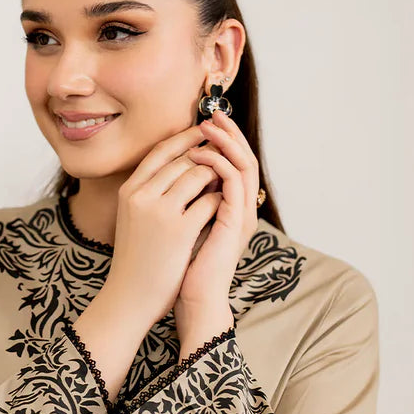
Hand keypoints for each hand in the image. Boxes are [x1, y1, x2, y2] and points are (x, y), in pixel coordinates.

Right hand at [104, 122, 224, 327]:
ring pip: (197, 174)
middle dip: (206, 154)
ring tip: (225, 181)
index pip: (160, 152)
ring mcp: (160, 211)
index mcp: (129, 190)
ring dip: (216, 175)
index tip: (203, 132)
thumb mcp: (133, 219)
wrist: (130, 297)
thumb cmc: (135, 261)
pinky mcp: (179, 230)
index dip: (184, 138)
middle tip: (224, 154)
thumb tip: (177, 169)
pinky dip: (220, 199)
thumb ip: (148, 194)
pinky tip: (224, 205)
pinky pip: (209, 201)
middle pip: (182, 159)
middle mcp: (141, 195)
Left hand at [174, 108, 260, 335]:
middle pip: (243, 157)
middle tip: (209, 114)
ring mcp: (241, 215)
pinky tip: (201, 155)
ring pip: (244, 164)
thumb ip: (184, 203)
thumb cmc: (181, 269)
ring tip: (207, 126)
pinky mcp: (235, 222)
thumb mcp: (180, 227)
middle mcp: (240, 209)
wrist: (192, 299)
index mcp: (228, 208)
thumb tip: (169, 179)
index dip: (220, 141)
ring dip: (226, 142)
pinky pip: (234, 181)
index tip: (200, 124)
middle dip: (227, 133)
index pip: (232, 163)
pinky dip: (220, 163)